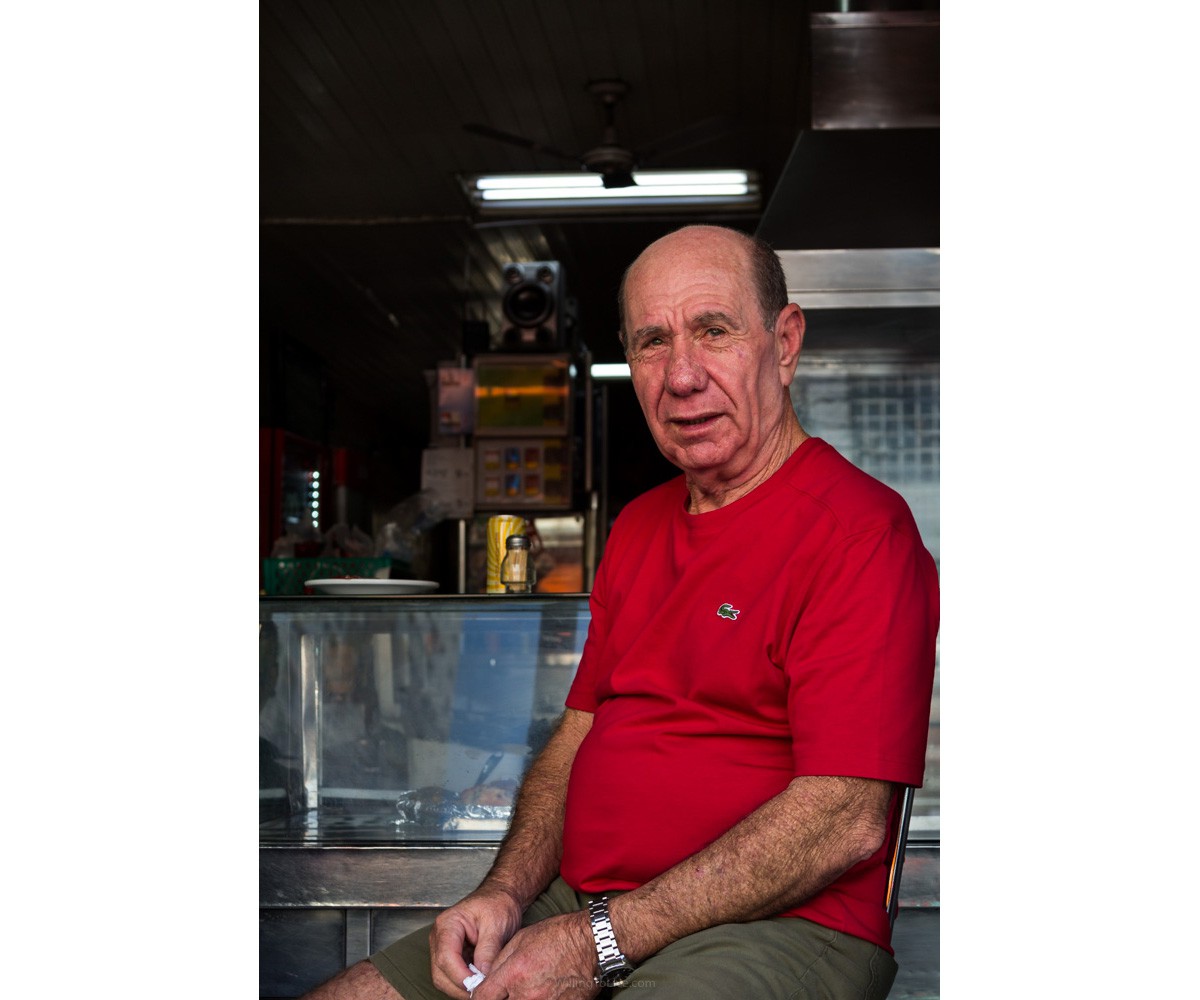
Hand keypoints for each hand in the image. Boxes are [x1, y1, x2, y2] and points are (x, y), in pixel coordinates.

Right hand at [428, 883, 523, 996]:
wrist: (501, 896)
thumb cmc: (498, 904)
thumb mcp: (497, 924)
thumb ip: (488, 950)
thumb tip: (483, 975)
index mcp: (448, 924)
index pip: (446, 957)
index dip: (460, 977)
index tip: (478, 986)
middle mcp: (440, 937)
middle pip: (440, 972)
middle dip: (460, 987)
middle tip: (482, 992)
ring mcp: (443, 947)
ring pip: (443, 978)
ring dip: (461, 988)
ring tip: (483, 988)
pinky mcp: (452, 955)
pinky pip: (452, 976)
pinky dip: (464, 984)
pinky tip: (479, 983)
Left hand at [472, 910, 599, 999]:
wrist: (593, 944)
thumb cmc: (559, 936)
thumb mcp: (521, 938)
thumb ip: (499, 962)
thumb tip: (486, 979)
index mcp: (514, 973)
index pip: (482, 998)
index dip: (478, 998)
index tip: (482, 995)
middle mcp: (527, 995)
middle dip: (500, 999)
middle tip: (505, 991)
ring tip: (527, 989)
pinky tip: (541, 992)